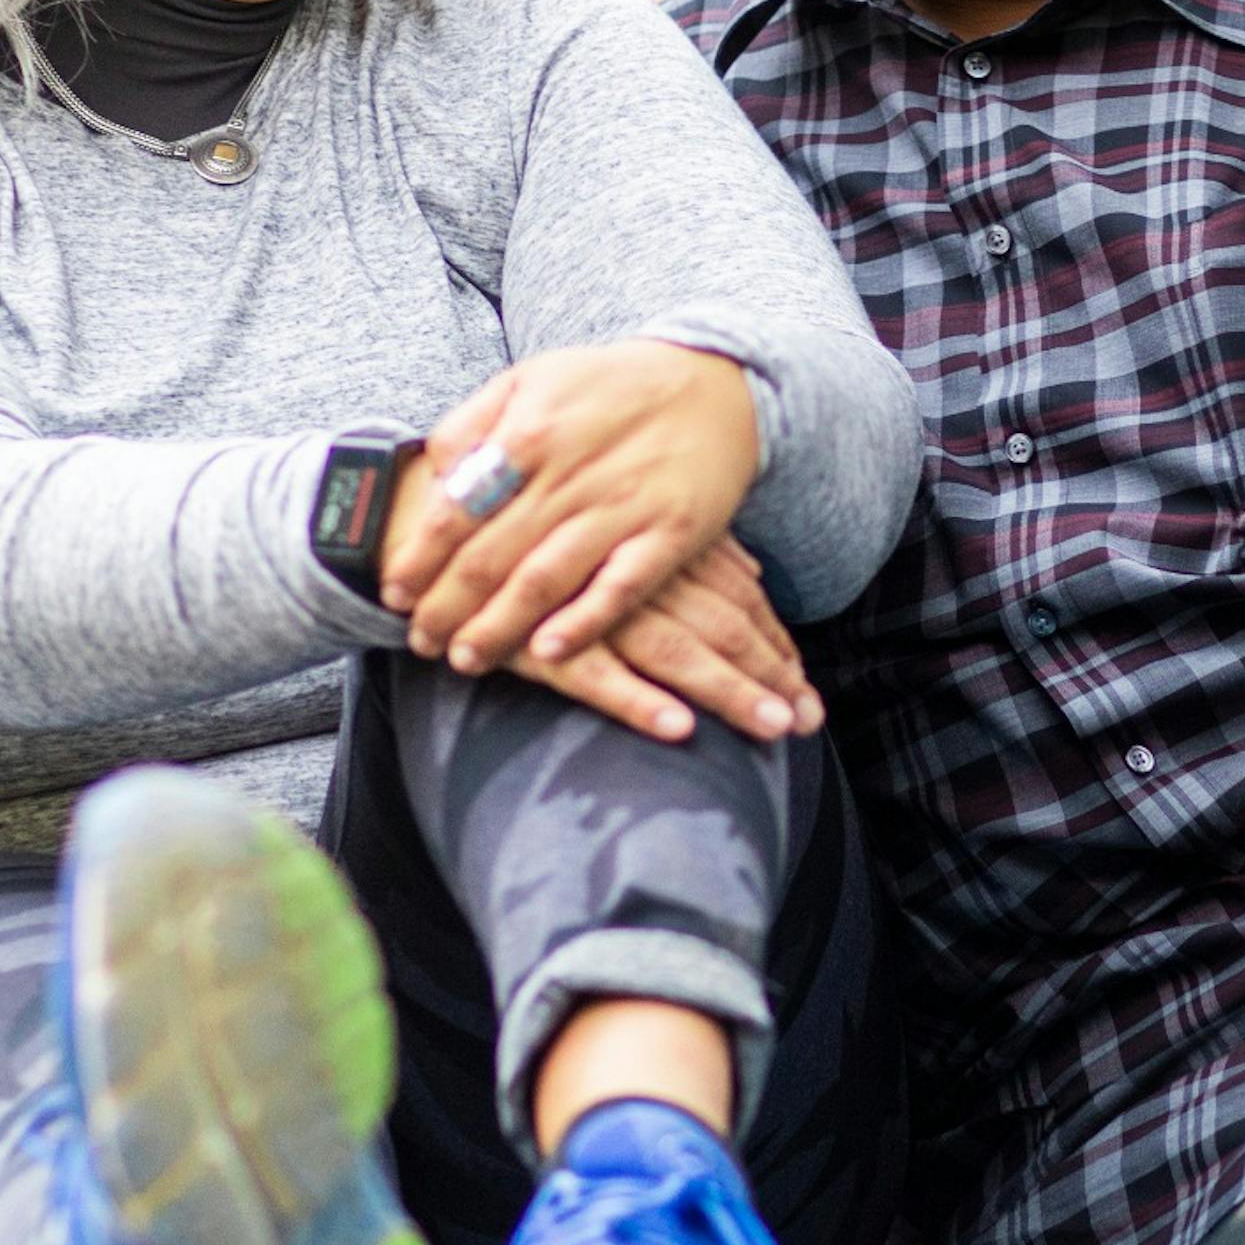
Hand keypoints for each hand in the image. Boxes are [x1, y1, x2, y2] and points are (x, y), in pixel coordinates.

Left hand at [381, 340, 762, 677]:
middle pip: (490, 555)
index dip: (419, 557)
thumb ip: (475, 421)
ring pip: (545, 579)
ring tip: (464, 659)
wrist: (716, 382)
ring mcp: (623, 505)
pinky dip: (583, 622)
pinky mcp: (671, 533)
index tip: (395, 592)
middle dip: (446, 606)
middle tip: (419, 640)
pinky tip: (548, 652)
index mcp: (530, 431)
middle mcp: (571, 472)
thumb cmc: (611, 387)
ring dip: (497, 627)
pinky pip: (621, 588)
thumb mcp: (532, 378)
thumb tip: (434, 472)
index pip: (457, 509)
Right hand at [504, 536, 824, 743]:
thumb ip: (689, 542)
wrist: (435, 519)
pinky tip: (679, 730)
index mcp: (657, 540)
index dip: (774, 642)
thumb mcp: (623, 514)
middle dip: (770, 675)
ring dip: (729, 693)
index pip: (737, 595)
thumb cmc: (540, 518)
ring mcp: (588, 605)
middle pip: (722, 625)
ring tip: (774, 728)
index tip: (804, 683)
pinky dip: (639, 703)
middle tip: (809, 720)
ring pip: (677, 651)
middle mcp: (634, 569)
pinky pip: (598, 676)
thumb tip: (754, 568)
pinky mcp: (539, 639)